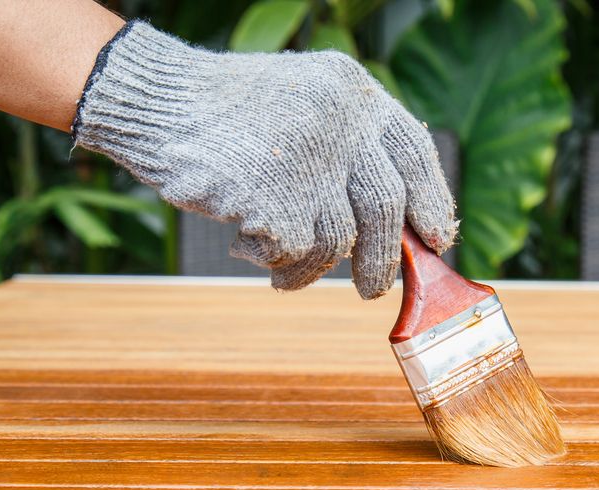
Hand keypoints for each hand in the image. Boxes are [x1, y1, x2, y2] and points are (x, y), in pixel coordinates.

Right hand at [73, 21, 456, 298]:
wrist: (160, 101)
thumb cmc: (231, 116)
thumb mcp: (306, 105)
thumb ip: (351, 148)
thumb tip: (403, 223)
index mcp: (354, 91)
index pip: (414, 153)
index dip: (432, 201)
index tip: (438, 236)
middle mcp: (342, 120)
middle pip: (387, 207)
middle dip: (385, 259)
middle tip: (374, 289)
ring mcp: (310, 157)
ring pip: (340, 240)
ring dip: (313, 268)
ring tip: (284, 266)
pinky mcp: (276, 195)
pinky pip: (295, 252)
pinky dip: (276, 262)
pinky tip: (248, 246)